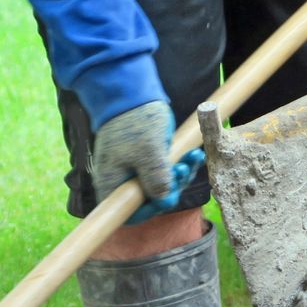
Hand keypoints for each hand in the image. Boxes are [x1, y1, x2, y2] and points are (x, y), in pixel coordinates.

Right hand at [89, 100, 205, 223]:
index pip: (128, 215)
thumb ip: (156, 178)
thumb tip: (164, 201)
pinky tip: (194, 155)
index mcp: (112, 182)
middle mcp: (122, 181)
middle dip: (172, 187)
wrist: (133, 91)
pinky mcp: (148, 161)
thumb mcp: (149, 151)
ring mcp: (135, 170)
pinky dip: (181, 165)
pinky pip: (166, 171)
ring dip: (181, 174)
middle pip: (150, 201)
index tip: (166, 196)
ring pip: (162, 186)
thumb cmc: (136, 119)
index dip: (150, 211)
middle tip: (182, 169)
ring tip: (191, 157)